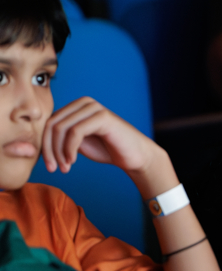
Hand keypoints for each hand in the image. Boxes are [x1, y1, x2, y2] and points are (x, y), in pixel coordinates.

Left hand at [42, 98, 162, 178]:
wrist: (135, 156)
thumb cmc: (108, 149)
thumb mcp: (77, 143)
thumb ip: (61, 137)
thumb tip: (38, 142)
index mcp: (76, 106)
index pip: (49, 123)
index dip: (44, 145)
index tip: (49, 165)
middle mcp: (84, 102)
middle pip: (51, 124)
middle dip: (49, 149)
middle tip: (53, 168)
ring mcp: (94, 108)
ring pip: (61, 128)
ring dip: (58, 152)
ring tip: (65, 167)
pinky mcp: (102, 117)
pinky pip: (75, 132)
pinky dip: (69, 150)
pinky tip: (72, 162)